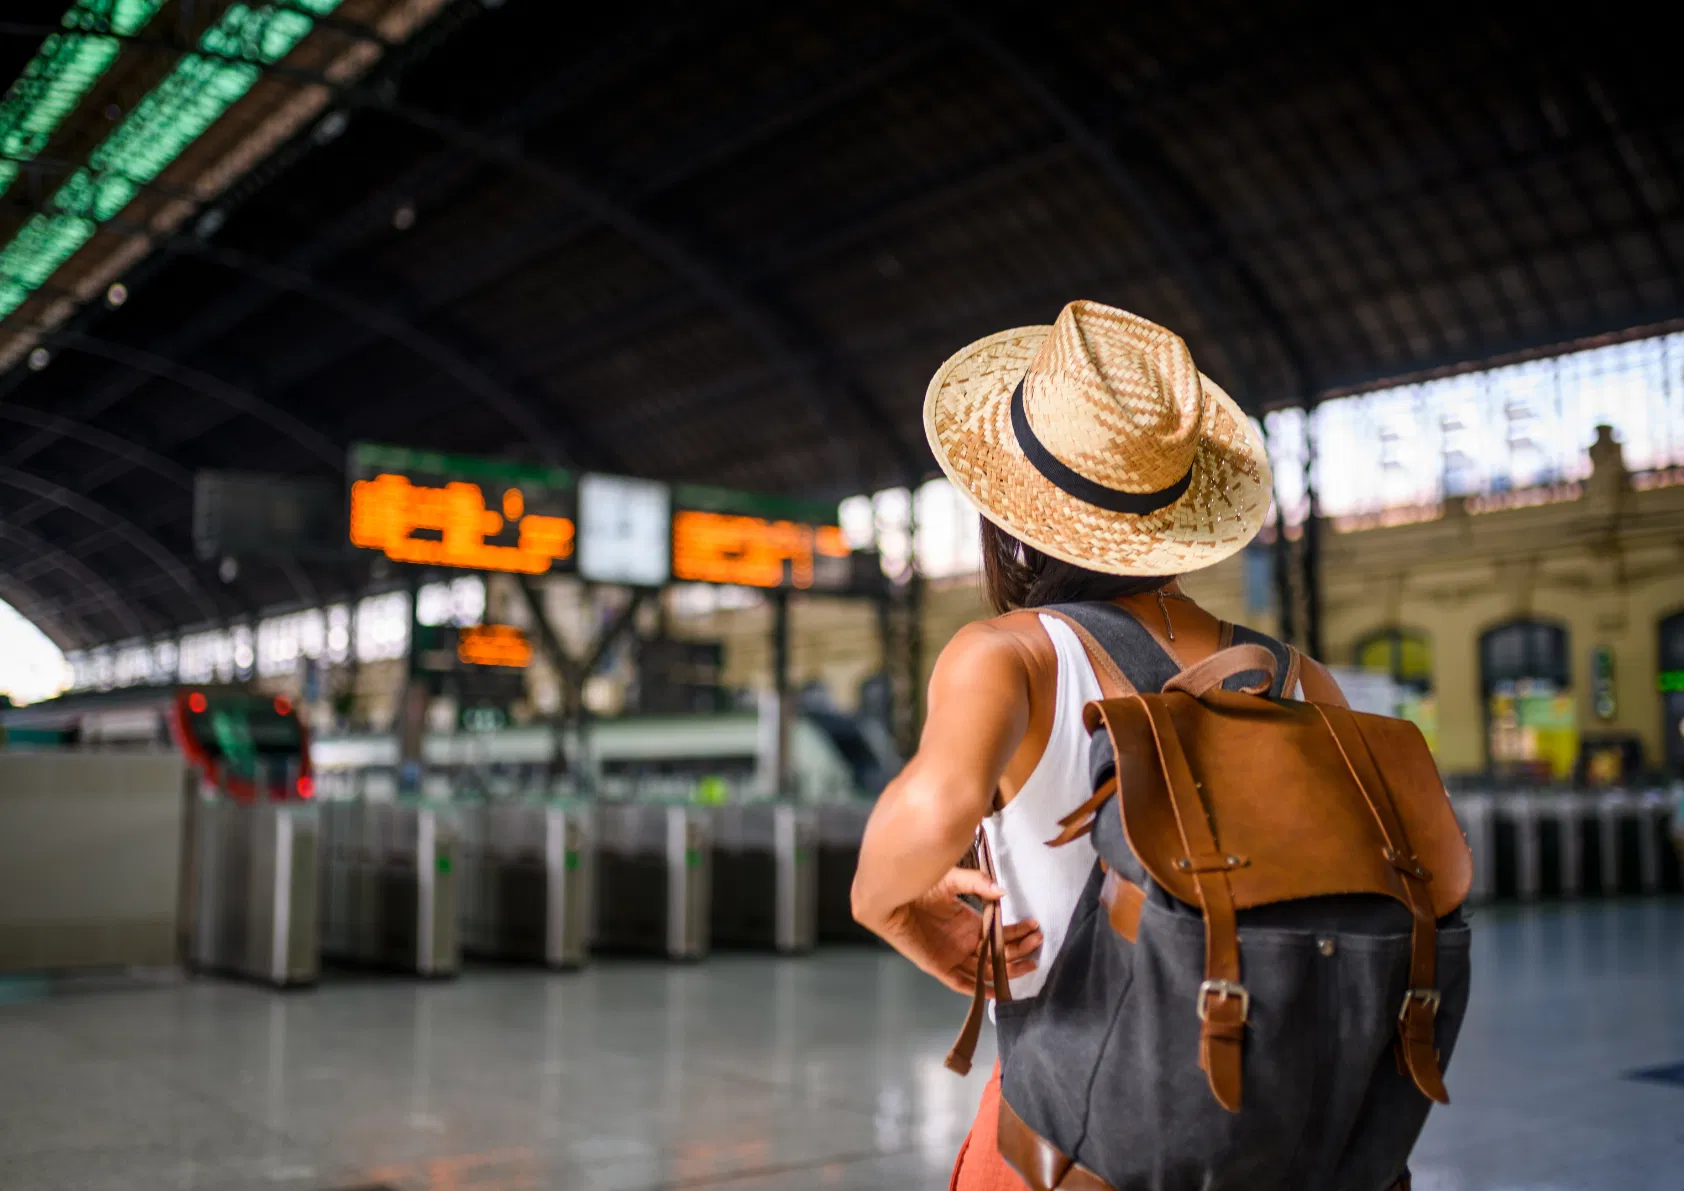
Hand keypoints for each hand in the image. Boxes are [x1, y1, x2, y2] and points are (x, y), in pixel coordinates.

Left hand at [877, 866, 1042, 996]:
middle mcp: (964, 943)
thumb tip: (1002, 892)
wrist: (890, 895)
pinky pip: (961, 983)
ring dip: (1008, 969)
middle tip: (1037, 942)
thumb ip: (977, 883)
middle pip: (999, 954)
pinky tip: (996, 989)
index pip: (1001, 935)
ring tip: (1030, 963)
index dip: (1018, 933)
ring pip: (986, 970)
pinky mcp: (938, 966)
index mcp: (970, 924)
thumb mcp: (953, 880)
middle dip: (1020, 950)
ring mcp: (953, 956)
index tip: (1035, 928)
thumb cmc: (919, 885)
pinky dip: (978, 989)